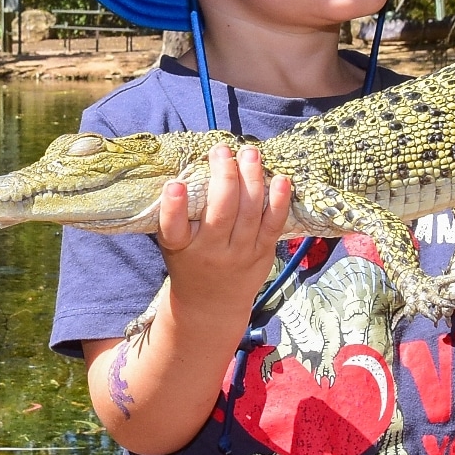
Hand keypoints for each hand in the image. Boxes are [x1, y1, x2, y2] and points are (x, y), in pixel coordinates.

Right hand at [157, 145, 291, 333]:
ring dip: (252, 179)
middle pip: (221, 211)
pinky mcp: (262, 253)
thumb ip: (182, 213)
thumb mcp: (175, 243)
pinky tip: (281, 179)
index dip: (174, 207)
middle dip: (224, 176)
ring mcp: (239, 253)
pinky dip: (279, 202)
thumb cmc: (190, 262)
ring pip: (249, 213)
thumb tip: (201, 166)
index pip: (173, 227)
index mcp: (180, 246)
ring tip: (251, 153)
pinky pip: (273, 225)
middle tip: (223, 150)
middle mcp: (210, 250)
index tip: (174, 185)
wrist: (210, 304)